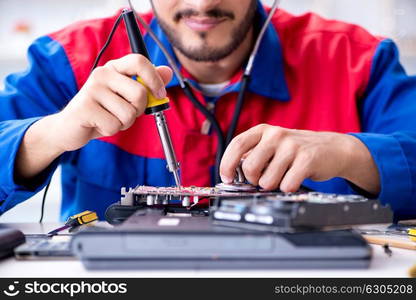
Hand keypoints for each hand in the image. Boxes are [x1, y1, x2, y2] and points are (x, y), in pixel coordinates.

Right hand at [53, 54, 172, 151]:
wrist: (69, 127)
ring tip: (109, 118)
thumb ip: (147, 84)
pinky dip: (111, 130)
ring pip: (128, 113)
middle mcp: (102, 74)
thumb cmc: (102, 111)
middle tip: (125, 113)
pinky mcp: (84, 107)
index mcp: (114, 68)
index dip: (155, 78)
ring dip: (124, 123)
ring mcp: (92, 89)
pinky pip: (114, 125)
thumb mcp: (126, 97)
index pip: (139, 61)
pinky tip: (99, 125)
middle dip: (138, 110)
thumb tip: (168, 71)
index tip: (160, 94)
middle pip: (140, 93)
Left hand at [220, 124, 379, 193]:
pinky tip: (294, 179)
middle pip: (250, 167)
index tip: (227, 178)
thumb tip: (233, 174)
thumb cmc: (296, 150)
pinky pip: (286, 185)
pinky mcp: (307, 159)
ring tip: (282, 177)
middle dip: (253, 180)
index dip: (227, 164)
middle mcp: (276, 135)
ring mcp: (292, 146)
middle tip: (263, 180)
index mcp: (263, 131)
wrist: (331, 148)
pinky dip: (288, 188)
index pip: (236, 145)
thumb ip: (253, 155)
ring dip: (272, 186)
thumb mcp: (272, 146)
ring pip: (267, 180)